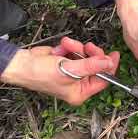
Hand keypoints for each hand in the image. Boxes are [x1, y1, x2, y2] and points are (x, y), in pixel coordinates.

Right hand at [0, 37, 119, 105]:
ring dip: (77, 48)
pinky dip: (70, 47)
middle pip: (97, 65)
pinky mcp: (68, 61)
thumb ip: (91, 66)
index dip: (109, 66)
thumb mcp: (70, 70)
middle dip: (92, 54)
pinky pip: (77, 51)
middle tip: (88, 47)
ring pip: (87, 56)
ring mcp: (74, 71)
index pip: (104, 80)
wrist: (22, 63)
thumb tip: (107, 63)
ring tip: (67, 47)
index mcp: (81, 92)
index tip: (114, 55)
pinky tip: (61, 48)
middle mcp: (79, 83)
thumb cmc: (40, 74)